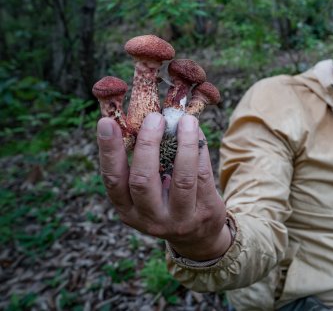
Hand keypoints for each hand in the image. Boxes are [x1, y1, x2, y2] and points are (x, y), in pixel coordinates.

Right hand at [97, 112, 230, 260]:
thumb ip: (144, 161)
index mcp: (127, 209)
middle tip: (155, 117)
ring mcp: (179, 218)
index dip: (108, 151)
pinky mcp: (204, 211)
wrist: (198, 236)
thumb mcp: (148, 190)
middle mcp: (149, 217)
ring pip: (182, 178)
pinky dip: (200, 150)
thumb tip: (146, 117)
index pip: (113, 179)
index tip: (107, 122)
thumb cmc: (166, 200)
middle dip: (148, 144)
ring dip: (184, 144)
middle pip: (143, 180)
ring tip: (186, 120)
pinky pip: (203, 175)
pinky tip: (198, 133)